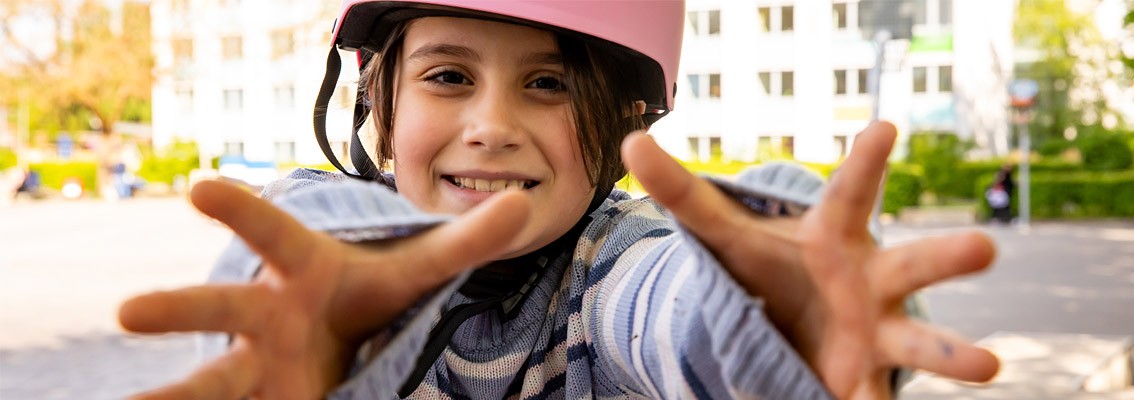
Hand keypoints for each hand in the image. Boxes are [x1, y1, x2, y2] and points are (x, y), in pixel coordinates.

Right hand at [118, 180, 529, 398]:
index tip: (199, 187)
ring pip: (206, 383)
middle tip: (129, 312)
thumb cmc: (371, 286)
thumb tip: (526, 204)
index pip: (271, 231)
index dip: (240, 209)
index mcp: (301, 269)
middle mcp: (263, 315)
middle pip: (218, 308)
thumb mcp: (420, 267)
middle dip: (178, 307)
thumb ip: (468, 239)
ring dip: (169, 399)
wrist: (340, 325)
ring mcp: (252, 365)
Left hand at [622, 121, 998, 398]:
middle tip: (985, 248)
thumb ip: (683, 192)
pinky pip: (874, 396)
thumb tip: (630, 142)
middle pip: (914, 263)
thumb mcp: (725, 232)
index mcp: (836, 233)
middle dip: (947, 255)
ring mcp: (876, 330)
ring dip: (952, 351)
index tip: (884, 128)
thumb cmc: (772, 262)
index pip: (851, 191)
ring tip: (989, 363)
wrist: (792, 315)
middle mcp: (871, 277)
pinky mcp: (862, 374)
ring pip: (920, 340)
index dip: (866, 162)